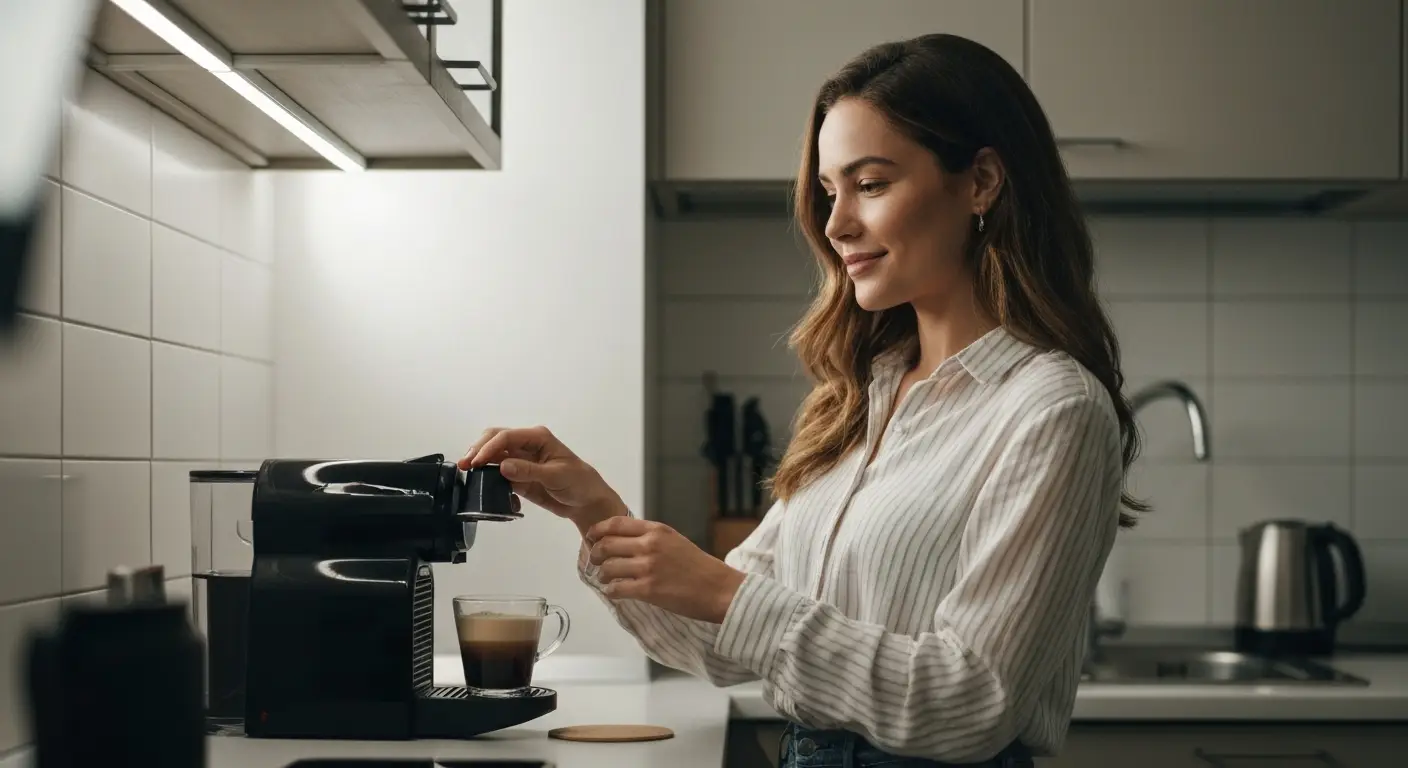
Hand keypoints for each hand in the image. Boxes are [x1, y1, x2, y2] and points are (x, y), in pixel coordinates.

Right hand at [459, 426, 626, 530]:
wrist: (586, 502)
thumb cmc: (578, 482)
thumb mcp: (556, 476)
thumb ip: (529, 471)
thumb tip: (502, 466)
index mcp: (537, 438)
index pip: (507, 437)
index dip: (489, 448)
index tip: (476, 462)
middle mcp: (526, 445)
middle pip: (495, 440)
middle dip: (478, 450)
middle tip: (464, 466)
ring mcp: (521, 460)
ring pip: (493, 456)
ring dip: (480, 463)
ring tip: (468, 475)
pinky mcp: (518, 476)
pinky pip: (498, 474)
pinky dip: (489, 478)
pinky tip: (485, 488)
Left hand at [584, 516, 745, 623]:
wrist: (719, 589)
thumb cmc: (698, 567)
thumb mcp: (674, 541)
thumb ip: (650, 538)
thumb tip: (622, 541)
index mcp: (657, 530)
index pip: (616, 523)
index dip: (598, 530)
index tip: (591, 537)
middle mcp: (650, 545)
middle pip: (607, 545)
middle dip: (596, 554)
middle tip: (597, 562)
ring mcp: (648, 567)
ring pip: (608, 568)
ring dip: (603, 575)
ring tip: (607, 579)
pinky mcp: (648, 590)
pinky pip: (617, 589)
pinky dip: (611, 591)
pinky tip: (615, 592)